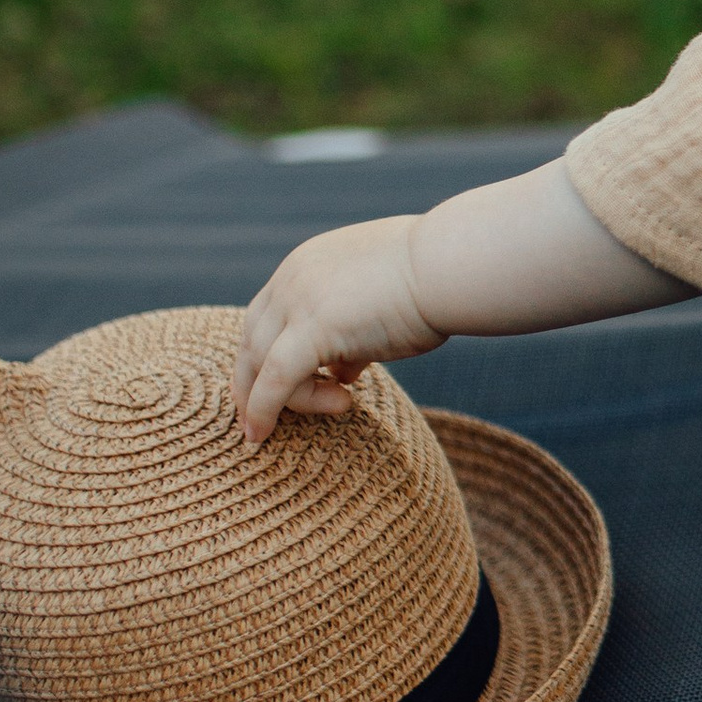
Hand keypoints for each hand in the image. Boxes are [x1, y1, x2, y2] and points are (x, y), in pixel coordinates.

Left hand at [232, 215, 447, 441]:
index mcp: (305, 265)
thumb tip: (344, 373)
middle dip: (254, 382)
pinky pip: (275, 381)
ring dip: (285, 400)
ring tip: (337, 407)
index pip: (267, 316)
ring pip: (262, 364)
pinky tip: (259, 435)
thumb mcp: (380, 305)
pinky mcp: (313, 330)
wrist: (450, 266)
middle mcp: (291, 279)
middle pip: (251, 340)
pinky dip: (262, 411)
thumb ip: (353, 335)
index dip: (271, 354)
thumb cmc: (433, 283)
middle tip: (269, 416)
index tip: (295, 384)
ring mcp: (298, 302)